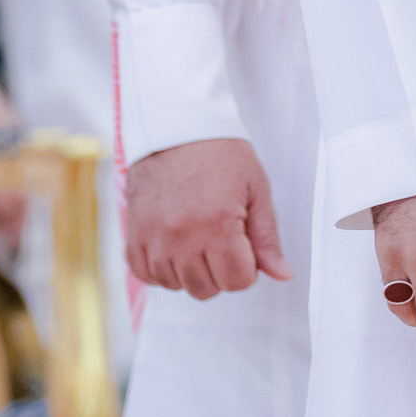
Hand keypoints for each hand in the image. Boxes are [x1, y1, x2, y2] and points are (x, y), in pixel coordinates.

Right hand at [126, 138, 291, 300]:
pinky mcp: (133, 238)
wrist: (176, 127)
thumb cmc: (220, 152)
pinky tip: (176, 241)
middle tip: (221, 233)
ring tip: (198, 232)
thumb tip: (282, 275)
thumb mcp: (256, 188)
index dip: (247, 263)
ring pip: (178, 285)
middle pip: (208, 289)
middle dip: (221, 267)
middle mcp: (181, 239)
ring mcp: (153, 240)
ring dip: (192, 268)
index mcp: (217, 226)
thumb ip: (267, 238)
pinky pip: (149, 277)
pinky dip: (163, 267)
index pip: (238, 281)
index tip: (243, 240)